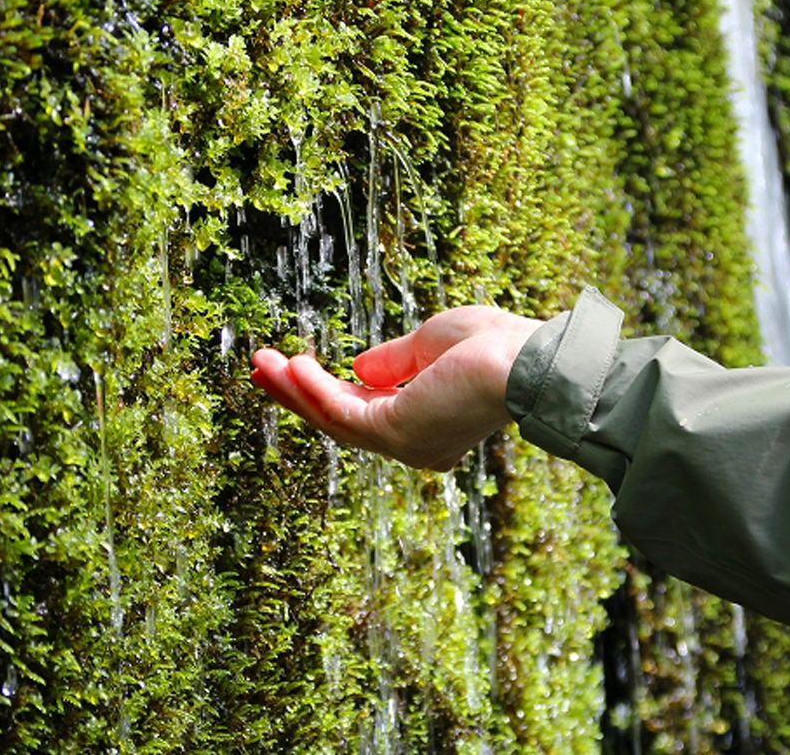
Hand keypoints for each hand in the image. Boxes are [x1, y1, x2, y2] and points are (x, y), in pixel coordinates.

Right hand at [251, 307, 544, 470]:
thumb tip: (357, 366)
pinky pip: (341, 411)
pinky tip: (292, 365)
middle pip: (339, 419)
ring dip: (293, 389)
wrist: (529, 363)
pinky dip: (313, 388)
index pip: (364, 409)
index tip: (292, 365)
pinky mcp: (395, 434)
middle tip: (260, 368)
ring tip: (259, 362)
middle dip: (296, 392)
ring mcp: (404, 444)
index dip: (324, 387)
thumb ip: (395, 360)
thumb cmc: (498, 348)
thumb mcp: (433, 344)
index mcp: (426, 427)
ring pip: (333, 418)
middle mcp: (413, 445)